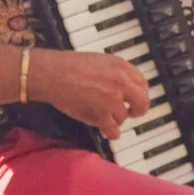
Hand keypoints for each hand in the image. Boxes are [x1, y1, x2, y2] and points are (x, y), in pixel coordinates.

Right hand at [36, 49, 151, 139]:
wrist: (51, 73)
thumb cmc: (67, 67)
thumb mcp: (98, 62)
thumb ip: (114, 73)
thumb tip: (123, 89)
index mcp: (121, 66)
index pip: (142, 83)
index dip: (139, 94)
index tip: (135, 99)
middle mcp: (121, 80)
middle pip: (142, 102)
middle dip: (137, 110)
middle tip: (131, 113)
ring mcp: (113, 96)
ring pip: (124, 116)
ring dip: (116, 119)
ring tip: (106, 119)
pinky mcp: (103, 110)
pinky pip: (113, 128)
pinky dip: (111, 132)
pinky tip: (108, 132)